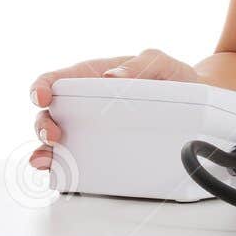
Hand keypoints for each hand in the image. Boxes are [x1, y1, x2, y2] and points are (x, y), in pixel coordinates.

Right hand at [27, 49, 201, 169]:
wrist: (195, 101)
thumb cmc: (171, 77)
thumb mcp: (159, 62)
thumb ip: (140, 63)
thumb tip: (114, 76)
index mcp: (90, 77)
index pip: (54, 80)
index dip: (40, 87)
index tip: (42, 97)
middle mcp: (83, 105)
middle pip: (47, 114)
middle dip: (42, 125)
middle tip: (54, 135)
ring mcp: (89, 130)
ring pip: (54, 141)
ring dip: (45, 151)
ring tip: (48, 159)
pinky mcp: (100, 151)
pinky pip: (75, 161)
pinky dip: (61, 169)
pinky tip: (59, 173)